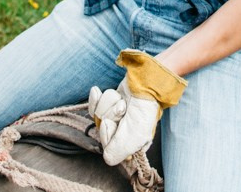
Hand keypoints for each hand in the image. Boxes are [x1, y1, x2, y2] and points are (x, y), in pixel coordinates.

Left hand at [87, 50, 185, 165]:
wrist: (146, 82)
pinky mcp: (109, 104)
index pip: (109, 149)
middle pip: (102, 131)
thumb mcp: (135, 135)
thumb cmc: (144, 109)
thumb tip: (107, 159)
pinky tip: (96, 91)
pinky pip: (94, 106)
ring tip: (122, 101)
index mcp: (131, 146)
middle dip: (110, 117)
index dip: (107, 135)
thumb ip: (119, 151)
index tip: (113, 124)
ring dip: (108, 105)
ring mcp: (115, 118)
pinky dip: (96, 98)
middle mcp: (123, 134)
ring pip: (98, 116)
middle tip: (122, 109)